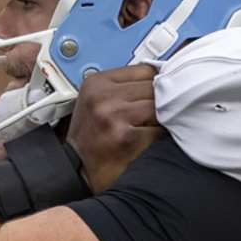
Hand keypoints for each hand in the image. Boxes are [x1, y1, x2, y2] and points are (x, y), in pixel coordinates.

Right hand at [66, 65, 163, 193]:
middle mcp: (102, 97)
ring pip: (160, 106)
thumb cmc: (89, 138)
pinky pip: (160, 130)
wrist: (77, 170)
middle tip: (147, 118)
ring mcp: (113, 116)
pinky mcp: (126, 137)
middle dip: (158, 102)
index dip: (154, 84)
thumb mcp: (97, 102)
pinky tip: (144, 143)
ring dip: (160, 120)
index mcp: (96, 83)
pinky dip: (158, 137)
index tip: (153, 95)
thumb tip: (163, 77)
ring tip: (144, 130)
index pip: (145, 70)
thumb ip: (124, 87)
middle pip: (155, 87)